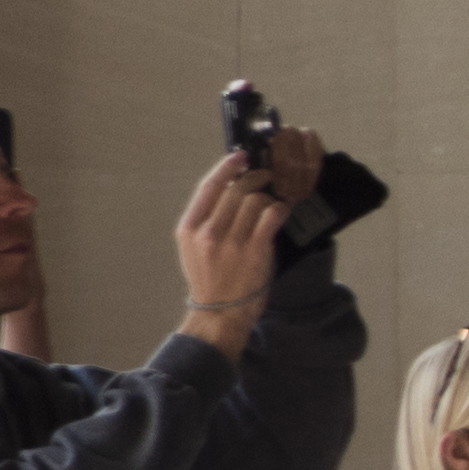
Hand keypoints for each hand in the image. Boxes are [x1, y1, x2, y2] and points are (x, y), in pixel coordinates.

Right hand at [172, 143, 286, 341]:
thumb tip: (229, 187)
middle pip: (235, 190)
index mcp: (188, 229)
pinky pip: (271, 216)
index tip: (240, 156)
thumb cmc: (209, 279)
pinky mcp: (254, 251)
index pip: (208, 186)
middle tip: (265, 176)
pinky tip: (280, 212)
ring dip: (268, 197)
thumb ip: (205, 220)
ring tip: (272, 201)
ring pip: (255, 200)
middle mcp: (207, 233)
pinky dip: (279, 209)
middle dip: (254, 178)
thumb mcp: (192, 248)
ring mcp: (231, 242)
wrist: (220, 313)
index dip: (226, 166)